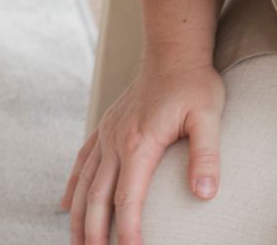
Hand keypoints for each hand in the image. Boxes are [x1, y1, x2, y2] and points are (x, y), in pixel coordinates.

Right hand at [62, 57, 222, 244]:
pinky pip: (83, 161)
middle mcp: (116, 140)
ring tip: (76, 243)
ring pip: (85, 182)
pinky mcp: (107, 127)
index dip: (127, 231)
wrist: (172, 50)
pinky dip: (73, 186)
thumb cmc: (194, 83)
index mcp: (138, 143)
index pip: (128, 198)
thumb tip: (204, 194)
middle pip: (98, 196)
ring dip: (78, 215)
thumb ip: (207, 156)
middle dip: (94, 232)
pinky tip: (66, 204)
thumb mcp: (209, 118)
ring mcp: (108, 133)